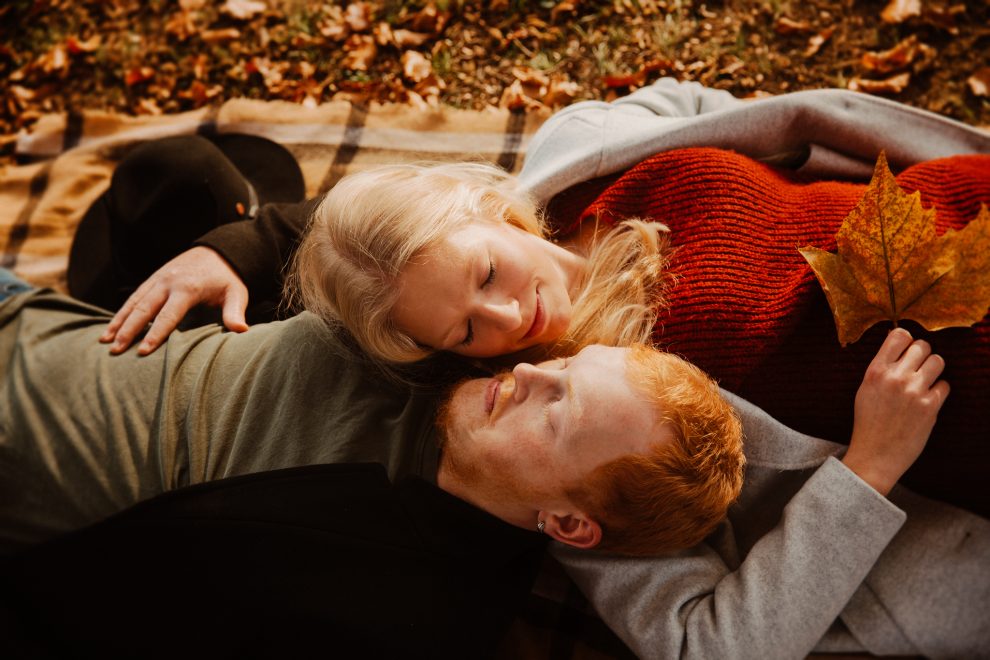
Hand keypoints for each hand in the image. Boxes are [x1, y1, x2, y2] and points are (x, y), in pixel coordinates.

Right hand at [100, 246, 249, 354]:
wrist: (218, 250)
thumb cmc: (227, 278)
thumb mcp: (236, 293)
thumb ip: (235, 312)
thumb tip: (241, 331)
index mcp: (187, 288)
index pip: (168, 315)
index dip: (155, 334)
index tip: (143, 352)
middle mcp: (168, 282)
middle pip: (144, 309)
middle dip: (128, 330)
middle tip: (116, 351)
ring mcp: (158, 279)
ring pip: (134, 302)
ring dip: (118, 321)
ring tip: (105, 341)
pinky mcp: (153, 279)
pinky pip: (134, 297)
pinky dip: (121, 311)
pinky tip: (111, 327)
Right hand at [842, 328, 949, 494]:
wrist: (875, 455)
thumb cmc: (868, 423)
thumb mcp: (865, 390)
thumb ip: (881, 368)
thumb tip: (899, 347)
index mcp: (875, 371)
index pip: (899, 335)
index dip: (906, 340)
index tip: (906, 349)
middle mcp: (895, 377)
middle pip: (922, 346)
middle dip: (922, 355)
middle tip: (917, 368)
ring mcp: (914, 391)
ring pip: (938, 361)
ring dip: (933, 369)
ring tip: (925, 381)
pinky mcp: (930, 406)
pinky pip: (945, 385)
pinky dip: (938, 391)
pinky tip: (927, 400)